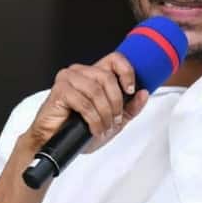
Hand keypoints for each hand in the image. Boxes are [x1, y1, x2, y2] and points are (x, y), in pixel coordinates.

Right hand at [25, 52, 148, 153]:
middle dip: (115, 103)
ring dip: (104, 113)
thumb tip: (144, 93)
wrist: (57, 143)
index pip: (115, 59)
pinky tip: (94, 128)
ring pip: (96, 91)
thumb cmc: (80, 129)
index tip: (131, 90)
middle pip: (107, 77)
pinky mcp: (59, 91)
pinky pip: (84, 102)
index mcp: (94, 74)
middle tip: (115, 120)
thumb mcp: (114, 120)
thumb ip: (131, 107)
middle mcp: (81, 72)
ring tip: (104, 127)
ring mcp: (68, 79)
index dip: (127, 72)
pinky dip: (93, 119)